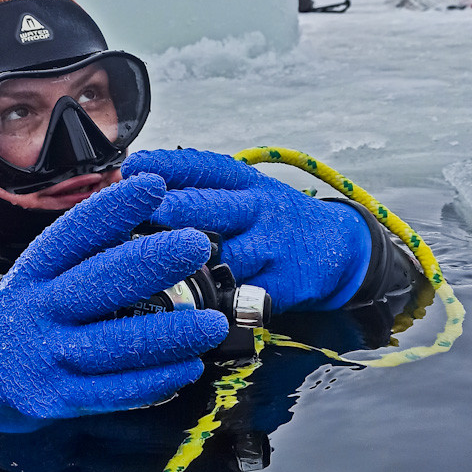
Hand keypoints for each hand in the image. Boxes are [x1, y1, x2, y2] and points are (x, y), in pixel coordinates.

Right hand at [0, 173, 228, 427]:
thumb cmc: (28, 317)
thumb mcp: (39, 277)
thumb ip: (84, 253)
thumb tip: (144, 209)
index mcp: (32, 272)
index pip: (74, 233)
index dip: (114, 208)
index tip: (155, 186)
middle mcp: (35, 310)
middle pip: (98, 283)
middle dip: (151, 262)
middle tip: (196, 245)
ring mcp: (45, 357)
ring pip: (116, 344)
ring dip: (170, 334)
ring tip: (212, 322)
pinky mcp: (58, 399)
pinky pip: (116, 391)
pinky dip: (157, 380)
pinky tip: (188, 366)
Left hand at [121, 149, 371, 312]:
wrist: (337, 245)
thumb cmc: (271, 217)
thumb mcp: (245, 190)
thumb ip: (200, 188)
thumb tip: (135, 181)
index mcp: (245, 182)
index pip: (206, 166)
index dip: (170, 165)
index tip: (136, 166)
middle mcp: (258, 209)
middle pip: (215, 207)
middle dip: (179, 208)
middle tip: (146, 211)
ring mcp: (271, 248)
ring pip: (227, 256)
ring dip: (193, 263)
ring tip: (158, 265)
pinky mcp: (281, 286)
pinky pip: (244, 296)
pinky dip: (217, 303)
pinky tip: (191, 307)